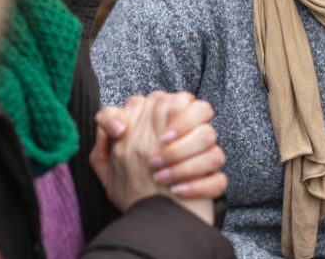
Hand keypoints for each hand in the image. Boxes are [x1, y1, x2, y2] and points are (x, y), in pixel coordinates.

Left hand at [95, 91, 226, 198]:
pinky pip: (218, 178)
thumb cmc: (126, 186)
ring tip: (160, 178)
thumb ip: (106, 126)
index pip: (180, 99)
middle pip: (203, 111)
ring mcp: (205, 159)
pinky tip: (177, 192)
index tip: (155, 137)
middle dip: (180, 132)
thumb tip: (118, 124)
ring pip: (211, 142)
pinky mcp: (213, 183)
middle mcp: (189, 137)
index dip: (170, 113)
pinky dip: (198, 185)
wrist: (144, 225)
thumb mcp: (105, 156)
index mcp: (167, 124)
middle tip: (156, 157)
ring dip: (184, 162)